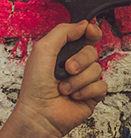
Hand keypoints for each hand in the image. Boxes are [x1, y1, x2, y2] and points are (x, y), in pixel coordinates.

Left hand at [16, 20, 107, 137]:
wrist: (40, 113)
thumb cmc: (35, 85)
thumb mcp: (42, 50)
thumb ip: (61, 33)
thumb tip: (82, 24)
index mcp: (61, 52)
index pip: (84, 36)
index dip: (91, 32)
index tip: (90, 32)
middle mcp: (74, 64)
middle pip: (92, 51)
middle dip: (79, 60)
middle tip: (66, 69)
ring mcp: (84, 79)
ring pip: (97, 69)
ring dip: (78, 79)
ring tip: (63, 88)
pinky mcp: (92, 94)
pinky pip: (101, 85)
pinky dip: (86, 91)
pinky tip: (73, 96)